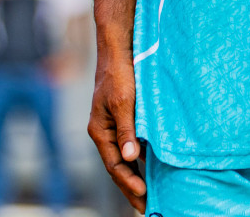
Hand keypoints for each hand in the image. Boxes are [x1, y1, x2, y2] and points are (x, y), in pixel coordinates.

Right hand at [87, 50, 144, 211]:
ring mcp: (113, 126)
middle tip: (146, 207)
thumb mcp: (124, 102)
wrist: (119, 49)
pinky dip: (138, 160)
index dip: (128, 181)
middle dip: (130, 188)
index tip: (143, 195)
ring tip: (148, 195)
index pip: (114, 164)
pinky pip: (129, 146)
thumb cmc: (120, 73)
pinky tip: (149, 168)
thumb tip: (131, 157)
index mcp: (100, 130)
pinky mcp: (123, 119)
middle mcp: (104, 132)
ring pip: (123, 158)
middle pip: (117, 167)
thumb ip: (127, 130)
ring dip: (135, 176)